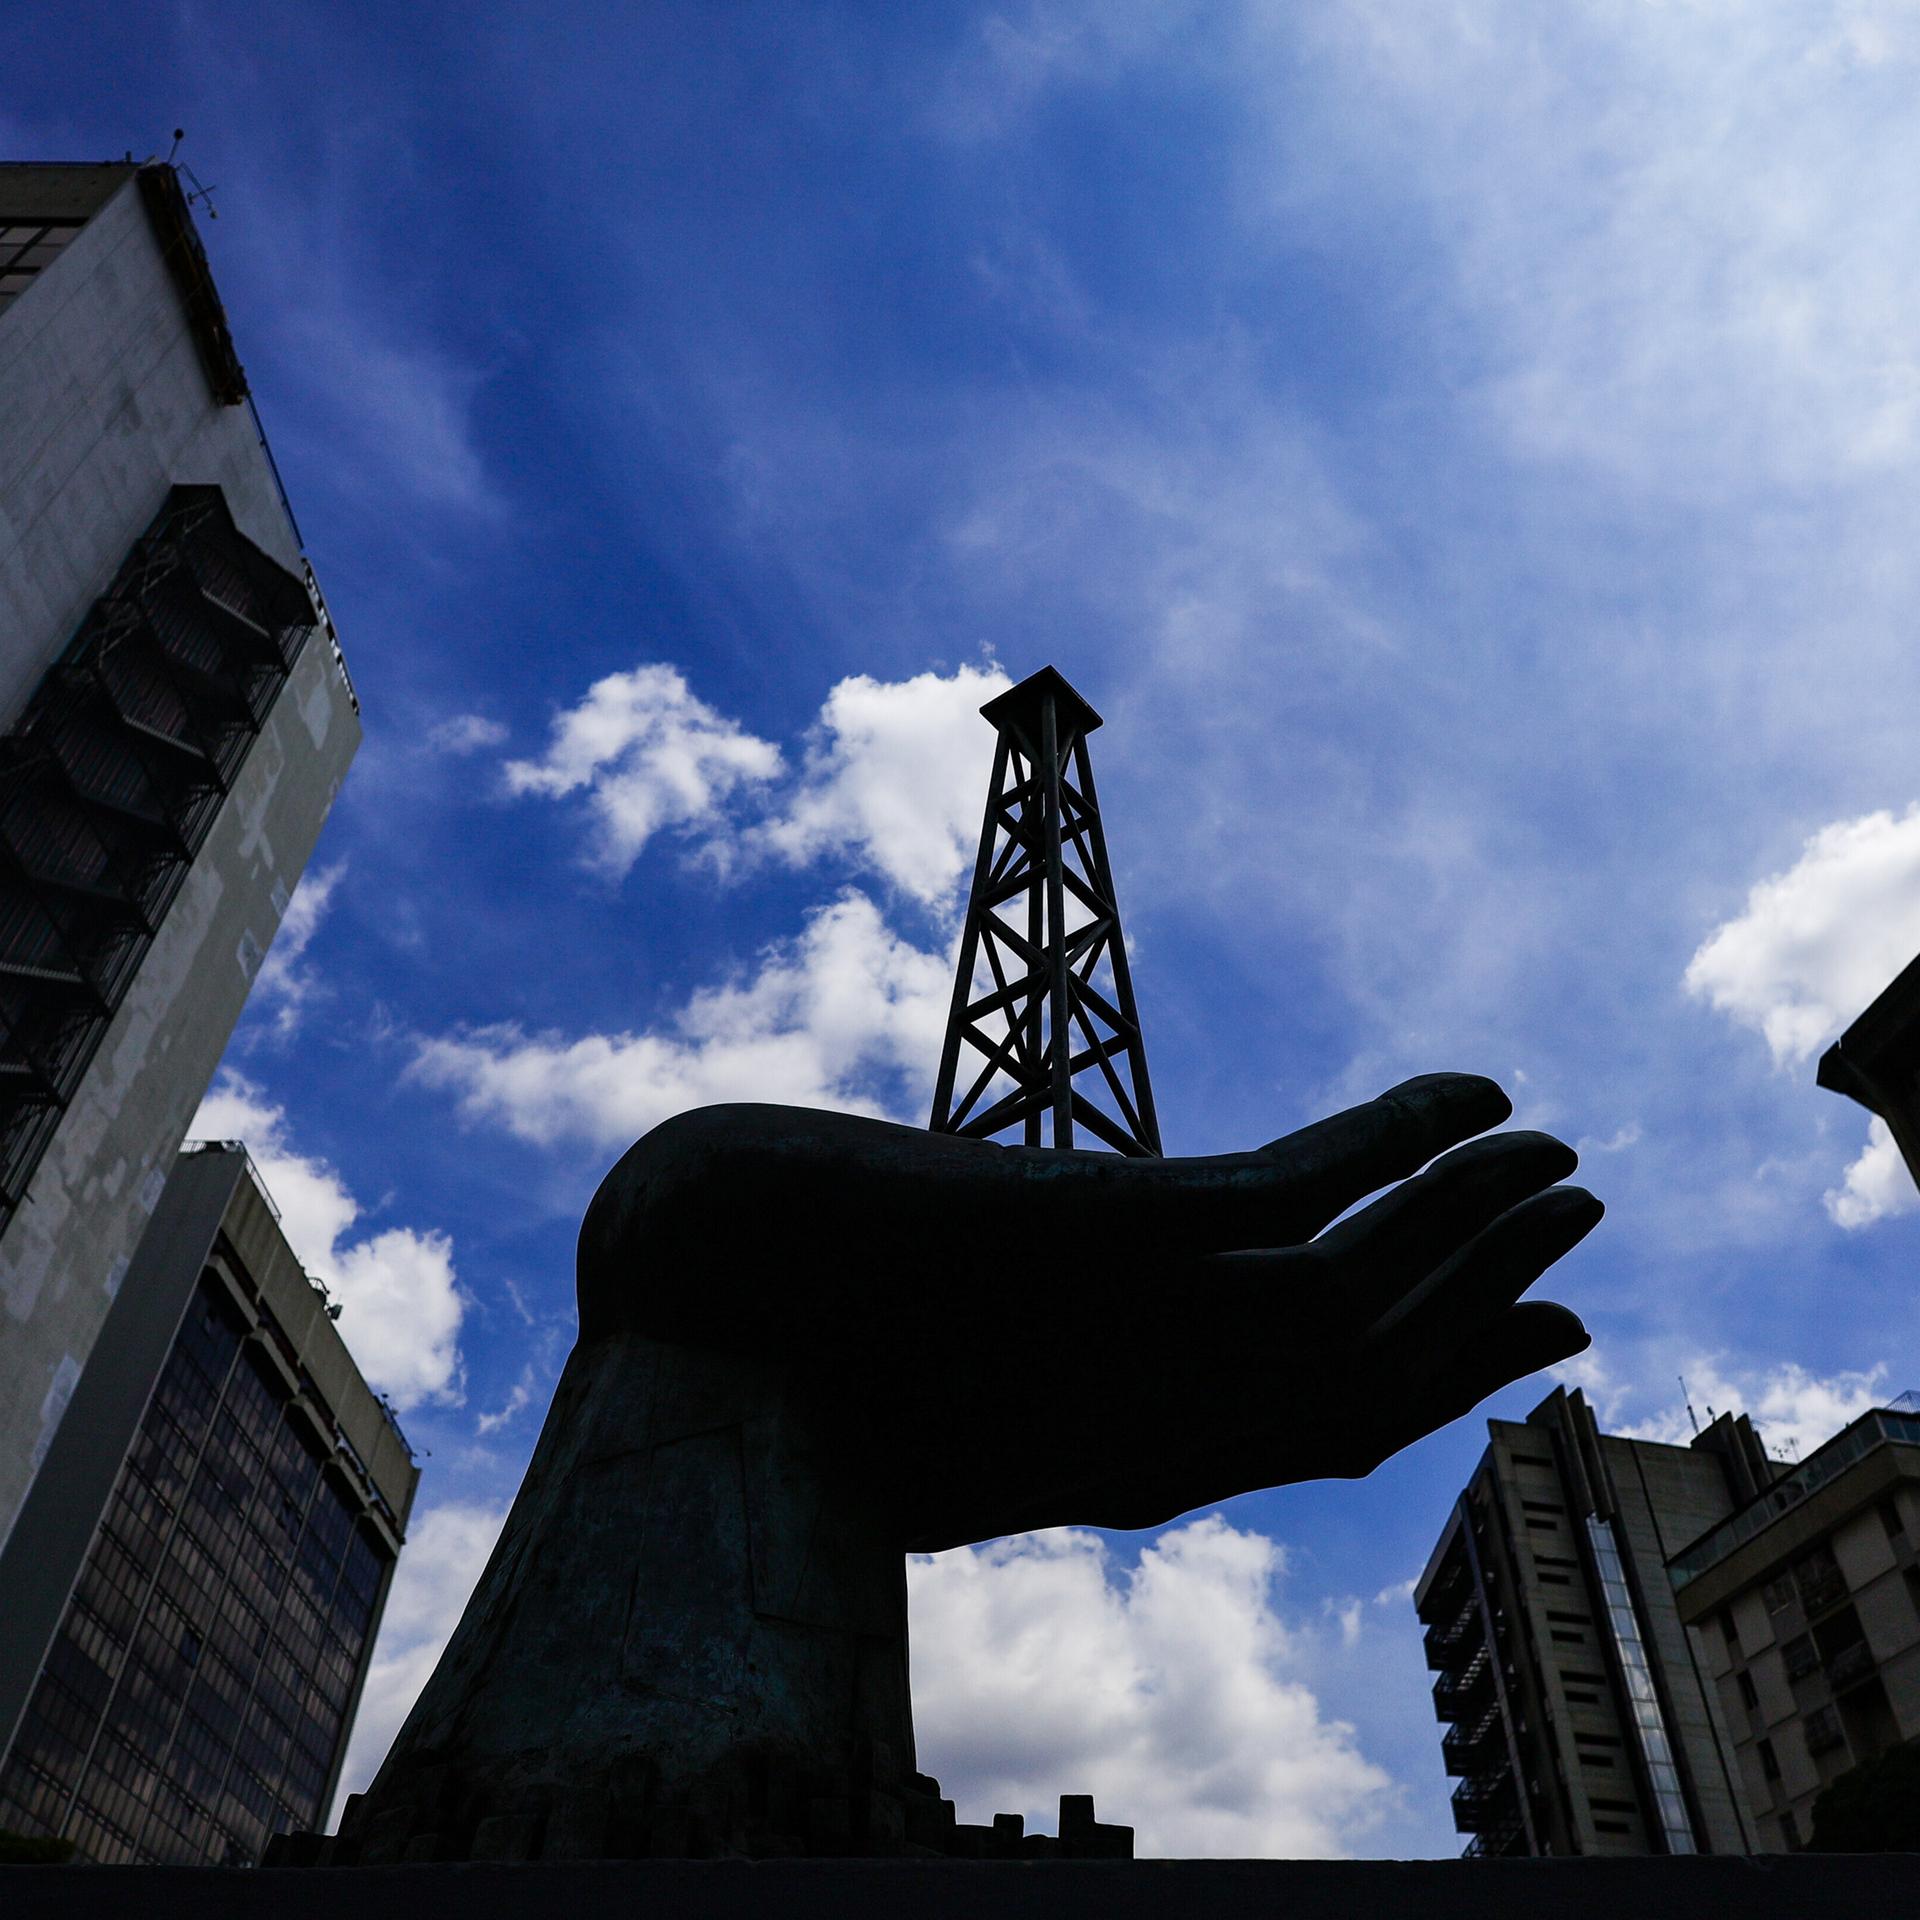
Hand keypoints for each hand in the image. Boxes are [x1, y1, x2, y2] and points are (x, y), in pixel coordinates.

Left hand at [578, 1074, 1599, 1550]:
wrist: (695, 1308)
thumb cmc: (788, 1354)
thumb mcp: (934, 1390)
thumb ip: (1027, 1384)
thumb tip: (1074, 1314)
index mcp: (1130, 1461)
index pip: (1330, 1431)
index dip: (1446, 1378)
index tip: (1535, 1329)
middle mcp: (1168, 1418)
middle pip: (1379, 1367)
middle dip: (1493, 1295)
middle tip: (1585, 1218)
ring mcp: (1152, 1328)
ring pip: (1376, 1285)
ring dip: (1485, 1215)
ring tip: (1567, 1154)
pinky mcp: (1123, 1233)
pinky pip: (1310, 1186)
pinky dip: (1408, 1135)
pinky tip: (1475, 1091)